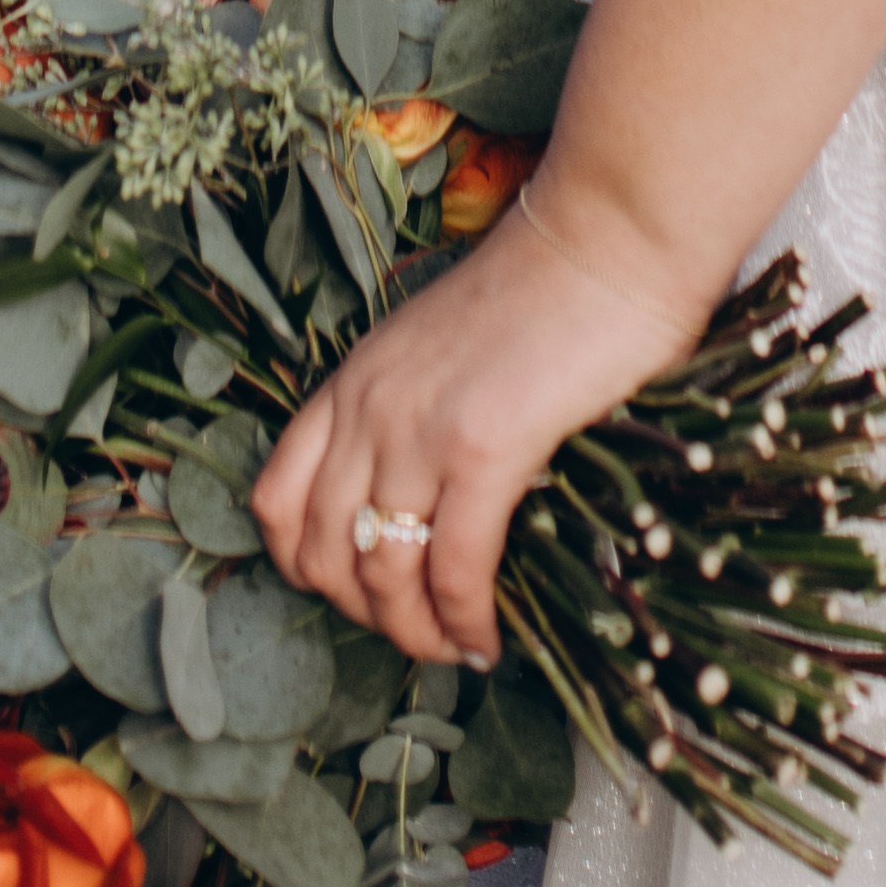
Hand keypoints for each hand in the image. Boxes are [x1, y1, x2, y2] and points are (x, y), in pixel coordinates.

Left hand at [253, 176, 710, 674]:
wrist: (609, 236)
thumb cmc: (550, 288)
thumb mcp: (443, 345)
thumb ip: (417, 409)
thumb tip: (432, 499)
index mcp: (354, 379)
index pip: (276, 499)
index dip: (306, 567)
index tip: (356, 594)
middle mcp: (368, 407)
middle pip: (324, 553)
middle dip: (367, 615)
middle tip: (419, 636)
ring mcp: (418, 428)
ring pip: (383, 574)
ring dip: (416, 633)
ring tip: (456, 650)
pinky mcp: (484, 448)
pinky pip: (455, 568)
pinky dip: (466, 622)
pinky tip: (489, 639)